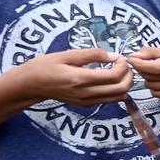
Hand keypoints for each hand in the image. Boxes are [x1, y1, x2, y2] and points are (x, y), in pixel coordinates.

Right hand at [15, 48, 133, 106]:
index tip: (119, 57)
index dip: (123, 66)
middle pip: (122, 89)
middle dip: (129, 76)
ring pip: (119, 97)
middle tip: (123, 64)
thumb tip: (113, 56)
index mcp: (81, 79)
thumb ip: (92, 54)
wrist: (30, 85)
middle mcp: (86, 94)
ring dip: (125, 84)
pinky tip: (109, 79)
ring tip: (118, 71)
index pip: (115, 76)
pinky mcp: (86, 105)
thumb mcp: (67, 54)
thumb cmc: (46, 66)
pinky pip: (109, 100)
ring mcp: (86, 102)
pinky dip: (116, 90)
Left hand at [127, 47, 159, 98]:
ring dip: (148, 80)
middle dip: (143, 71)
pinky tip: (159, 82)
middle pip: (151, 77)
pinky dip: (153, 88)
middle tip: (144, 65)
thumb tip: (133, 56)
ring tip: (154, 74)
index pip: (155, 67)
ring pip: (152, 86)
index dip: (140, 65)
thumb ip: (150, 52)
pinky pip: (156, 94)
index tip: (131, 60)